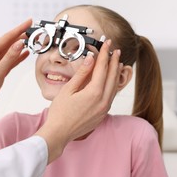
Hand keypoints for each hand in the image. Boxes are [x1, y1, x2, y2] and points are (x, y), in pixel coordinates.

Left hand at [0, 19, 31, 126]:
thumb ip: (9, 58)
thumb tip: (19, 44)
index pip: (7, 38)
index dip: (19, 29)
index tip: (29, 22)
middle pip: (10, 42)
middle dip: (22, 35)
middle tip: (34, 29)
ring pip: (11, 51)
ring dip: (21, 44)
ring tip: (32, 39)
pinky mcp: (0, 71)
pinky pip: (11, 60)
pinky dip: (19, 56)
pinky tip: (26, 53)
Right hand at [35, 40, 121, 163]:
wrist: (59, 133)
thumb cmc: (60, 112)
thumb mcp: (68, 89)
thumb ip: (82, 73)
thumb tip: (91, 58)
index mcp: (94, 93)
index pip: (102, 68)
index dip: (105, 54)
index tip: (107, 43)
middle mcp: (103, 101)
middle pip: (112, 76)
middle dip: (114, 61)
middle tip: (115, 50)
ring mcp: (104, 109)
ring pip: (114, 87)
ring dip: (115, 73)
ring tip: (117, 62)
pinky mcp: (102, 115)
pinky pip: (111, 96)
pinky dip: (112, 85)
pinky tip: (110, 81)